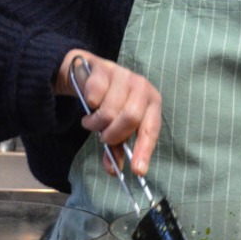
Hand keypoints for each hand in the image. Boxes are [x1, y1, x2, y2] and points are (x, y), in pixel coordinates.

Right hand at [56, 50, 161, 177]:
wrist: (89, 73)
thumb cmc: (110, 102)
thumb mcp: (117, 125)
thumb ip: (116, 148)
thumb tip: (114, 170)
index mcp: (152, 102)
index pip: (151, 129)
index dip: (144, 150)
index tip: (137, 170)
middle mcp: (142, 86)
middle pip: (131, 118)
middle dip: (113, 134)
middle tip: (103, 138)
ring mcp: (124, 75)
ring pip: (109, 111)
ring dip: (95, 123)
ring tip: (92, 121)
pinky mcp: (104, 69)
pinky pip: (93, 97)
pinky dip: (88, 106)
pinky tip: (89, 102)